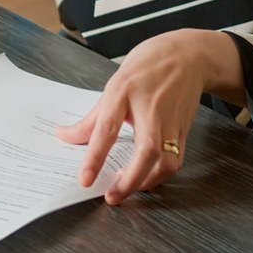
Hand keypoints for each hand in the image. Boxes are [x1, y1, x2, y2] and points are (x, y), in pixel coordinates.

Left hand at [56, 30, 243, 204]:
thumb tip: (63, 136)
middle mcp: (150, 108)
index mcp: (123, 92)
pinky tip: (145, 178)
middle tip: (112, 196)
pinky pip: (175, 160)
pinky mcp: (184, 130)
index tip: (85, 178)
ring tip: (126, 188)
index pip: (107, 129)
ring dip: (147, 181)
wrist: (188, 56)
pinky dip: (160, 175)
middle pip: (146, 151)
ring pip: (167, 160)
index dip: (94, 156)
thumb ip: (90, 118)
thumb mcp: (113, 86)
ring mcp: (171, 120)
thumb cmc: (147, 68)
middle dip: (130, 180)